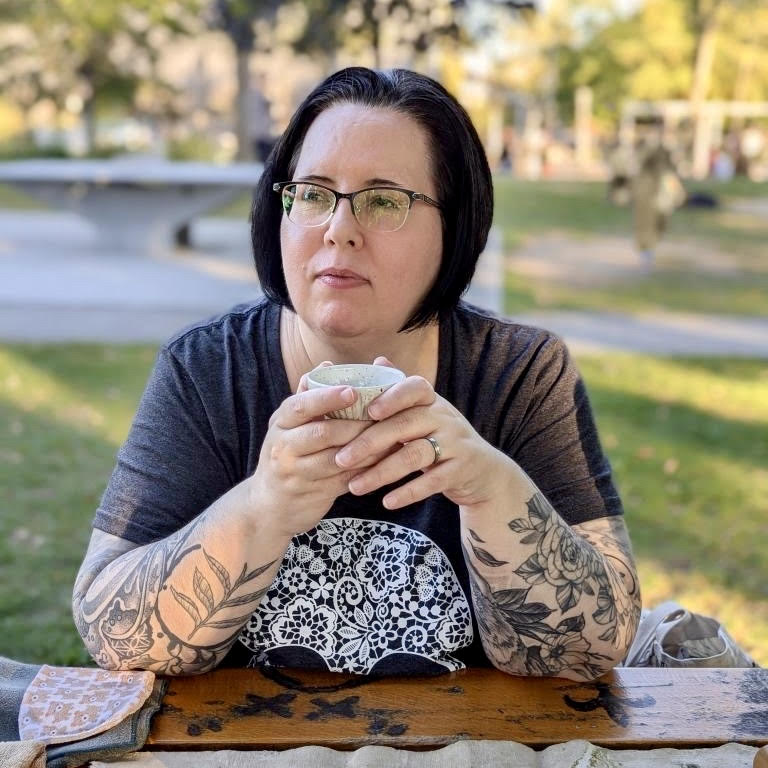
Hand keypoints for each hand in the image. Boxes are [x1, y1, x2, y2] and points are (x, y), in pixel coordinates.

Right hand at [248, 365, 373, 540]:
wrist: (268, 505)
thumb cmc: (287, 455)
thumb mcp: (289, 426)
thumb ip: (309, 397)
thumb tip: (328, 365)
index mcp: (281, 423)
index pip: (300, 405)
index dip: (327, 398)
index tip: (353, 391)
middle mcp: (283, 447)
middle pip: (322, 432)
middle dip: (356, 424)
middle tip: (384, 416)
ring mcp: (297, 473)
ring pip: (337, 458)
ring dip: (366, 448)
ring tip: (390, 435)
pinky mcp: (313, 494)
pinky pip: (346, 479)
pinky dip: (366, 468)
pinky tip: (384, 459)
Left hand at [334, 357, 509, 510]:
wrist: (483, 472)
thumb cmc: (442, 438)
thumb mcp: (425, 412)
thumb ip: (400, 392)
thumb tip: (377, 360)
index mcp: (431, 401)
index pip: (415, 387)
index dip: (392, 397)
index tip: (367, 411)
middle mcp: (445, 417)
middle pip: (406, 424)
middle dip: (370, 442)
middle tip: (341, 458)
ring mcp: (455, 444)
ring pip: (415, 455)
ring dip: (382, 472)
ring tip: (354, 486)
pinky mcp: (460, 471)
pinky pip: (433, 482)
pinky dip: (408, 492)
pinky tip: (386, 502)